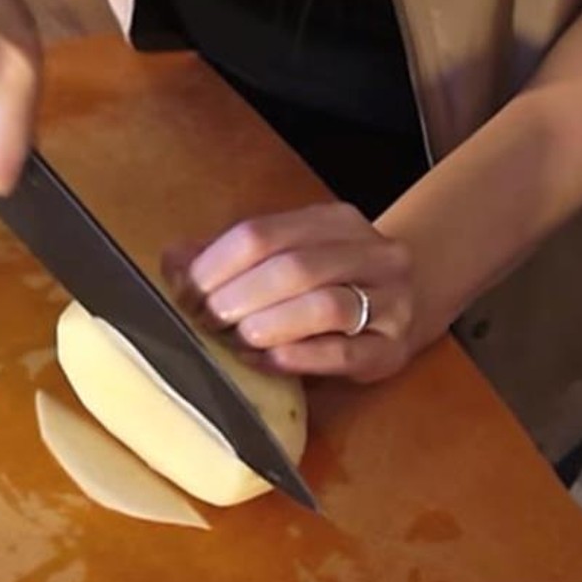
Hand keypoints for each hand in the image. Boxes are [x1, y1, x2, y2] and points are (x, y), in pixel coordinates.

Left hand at [163, 202, 419, 382]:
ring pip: (324, 307)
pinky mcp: (392, 349)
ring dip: (267, 326)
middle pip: (293, 267)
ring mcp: (390, 301)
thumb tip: (174, 260)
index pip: (262, 233)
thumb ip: (230, 255)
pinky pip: (343, 354)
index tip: (186, 291)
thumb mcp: (285, 256)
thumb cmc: (330, 282)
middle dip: (239, 296)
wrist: (407, 306)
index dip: (215, 264)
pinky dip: (297, 358)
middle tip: (206, 320)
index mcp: (335, 221)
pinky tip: (264, 361)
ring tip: (235, 339)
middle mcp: (372, 253)